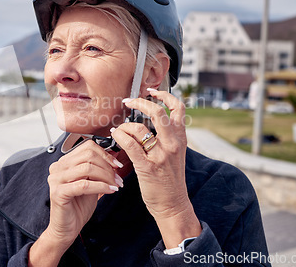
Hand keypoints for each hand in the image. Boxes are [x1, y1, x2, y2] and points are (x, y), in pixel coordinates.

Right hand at [44, 140, 121, 248]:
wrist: (67, 228)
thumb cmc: (78, 206)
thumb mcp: (90, 182)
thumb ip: (97, 169)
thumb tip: (113, 157)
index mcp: (64, 162)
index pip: (87, 147)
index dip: (105, 154)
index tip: (117, 164)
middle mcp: (58, 167)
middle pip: (88, 155)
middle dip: (107, 166)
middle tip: (118, 177)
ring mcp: (56, 179)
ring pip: (87, 168)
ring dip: (106, 176)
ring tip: (115, 185)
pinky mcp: (58, 192)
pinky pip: (84, 185)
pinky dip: (101, 186)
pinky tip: (110, 190)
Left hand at [110, 89, 200, 246]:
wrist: (172, 204)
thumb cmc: (170, 179)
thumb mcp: (176, 154)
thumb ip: (168, 137)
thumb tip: (151, 120)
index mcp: (180, 139)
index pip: (178, 108)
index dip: (164, 95)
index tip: (151, 91)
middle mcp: (172, 144)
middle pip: (157, 112)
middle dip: (140, 102)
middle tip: (128, 101)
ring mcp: (160, 156)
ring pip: (139, 128)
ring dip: (125, 126)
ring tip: (119, 129)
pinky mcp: (147, 167)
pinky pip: (129, 145)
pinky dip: (119, 136)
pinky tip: (115, 135)